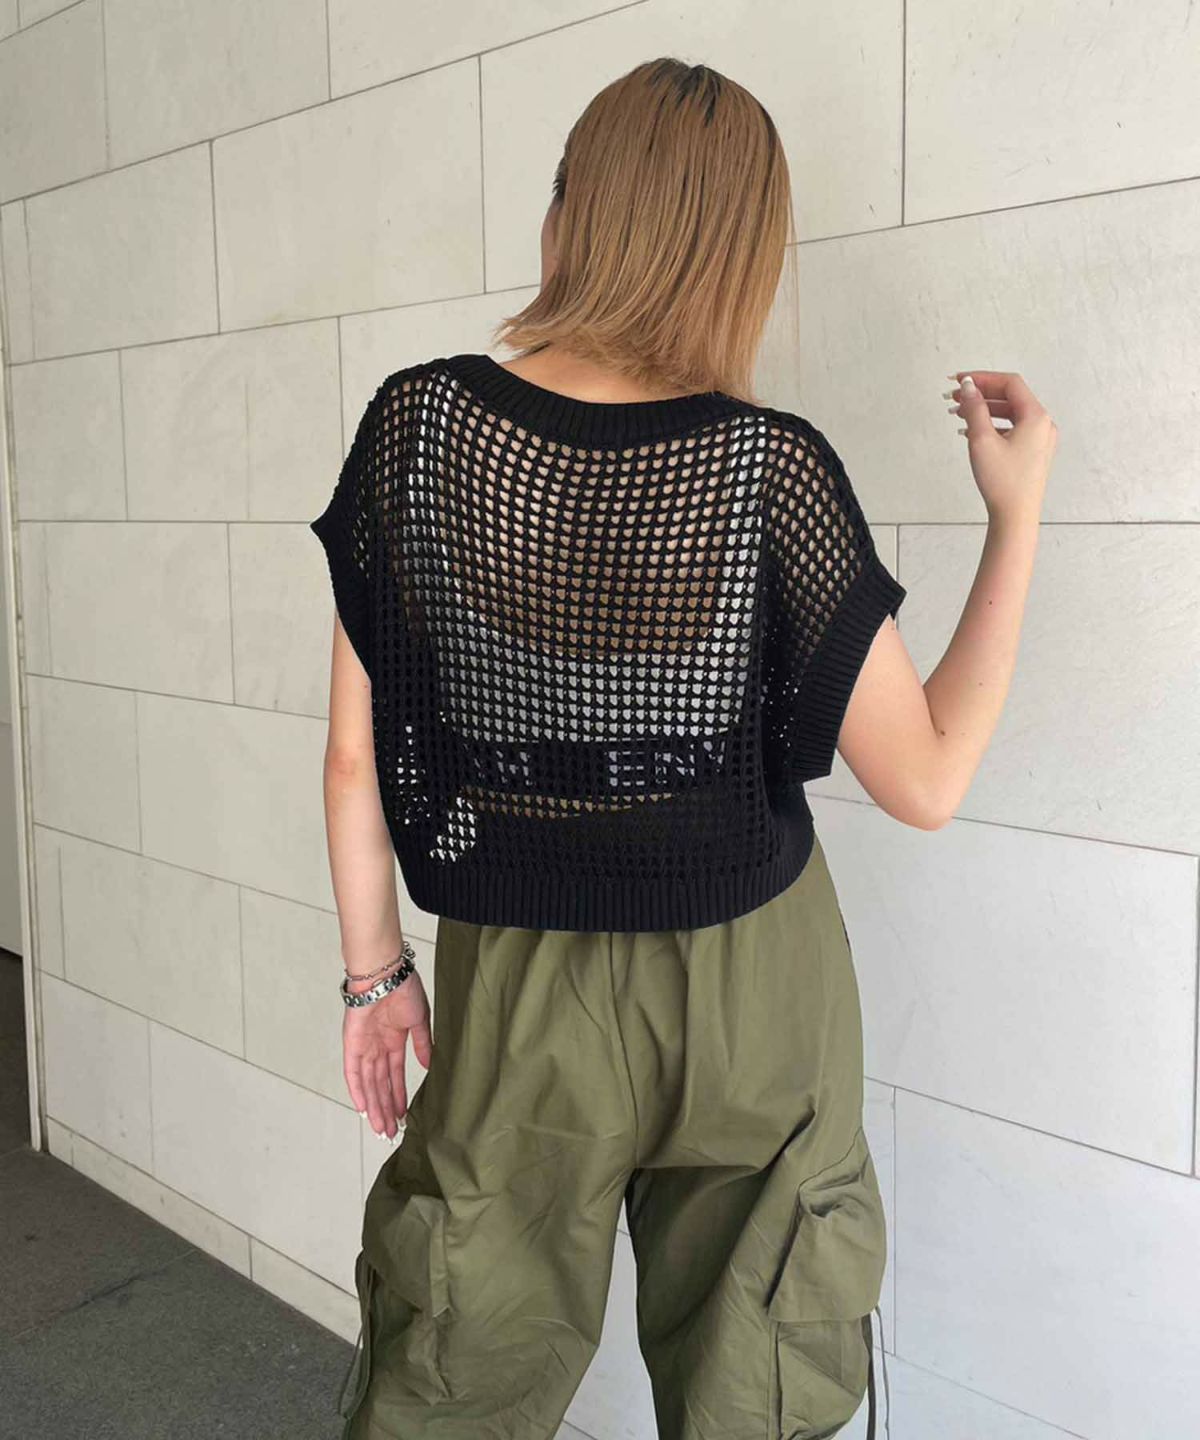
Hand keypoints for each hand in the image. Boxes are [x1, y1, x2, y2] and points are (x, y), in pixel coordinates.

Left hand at [343, 966, 432, 1139]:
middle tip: (391, 1131)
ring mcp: (364, 1047)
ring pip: (368, 1084)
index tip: (404, 1115)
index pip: (395, 1076)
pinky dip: (357, 1090)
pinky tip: (364, 1108)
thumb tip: (429, 1066)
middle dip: (386, 1108)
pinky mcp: (352, 1044)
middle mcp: (377, 1047)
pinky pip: (352, 1072)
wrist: (385, 973)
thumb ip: (422, 1045)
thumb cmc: (404, 989)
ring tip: (382, 1127)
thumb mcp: (419, 1021)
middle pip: (380, 1085)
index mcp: (394, 1040)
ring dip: (375, 1106)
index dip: (399, 1096)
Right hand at [949, 370, 1057, 524]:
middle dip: (980, 395)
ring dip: (984, 410)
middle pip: (1010, 397)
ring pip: (1010, 414)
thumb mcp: (982, 439)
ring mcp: (1039, 439)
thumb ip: (974, 408)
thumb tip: (968, 386)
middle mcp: (1042, 424)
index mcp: (1036, 417)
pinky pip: (1012, 429)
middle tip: (954, 397)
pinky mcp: (1032, 453)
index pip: (1009, 384)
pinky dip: (992, 425)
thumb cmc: (1003, 482)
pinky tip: (972, 431)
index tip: (959, 380)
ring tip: (959, 414)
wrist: (1015, 516)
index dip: (982, 378)